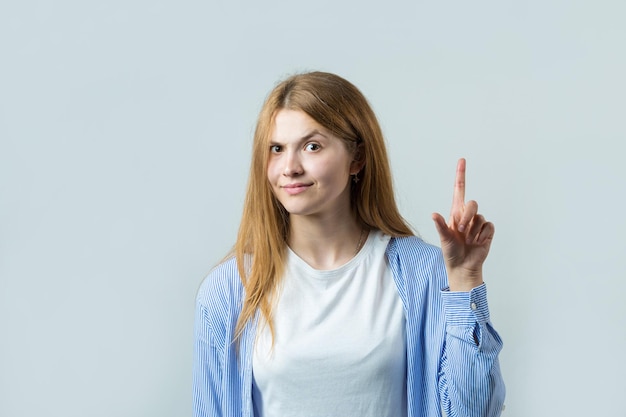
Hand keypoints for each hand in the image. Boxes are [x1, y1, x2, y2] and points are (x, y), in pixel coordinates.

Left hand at [432, 158, 494, 291]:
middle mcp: (467, 216)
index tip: (462, 160)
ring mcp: (478, 223)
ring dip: (473, 231)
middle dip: (467, 217)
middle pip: (472, 204)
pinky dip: (482, 235)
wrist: (463, 266)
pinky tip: (477, 243)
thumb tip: (434, 214)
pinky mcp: (487, 231)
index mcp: (455, 213)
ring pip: (480, 218)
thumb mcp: (444, 239)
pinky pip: (488, 226)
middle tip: (461, 231)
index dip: (461, 175)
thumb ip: (441, 226)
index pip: (460, 190)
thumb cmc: (451, 253)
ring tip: (467, 241)